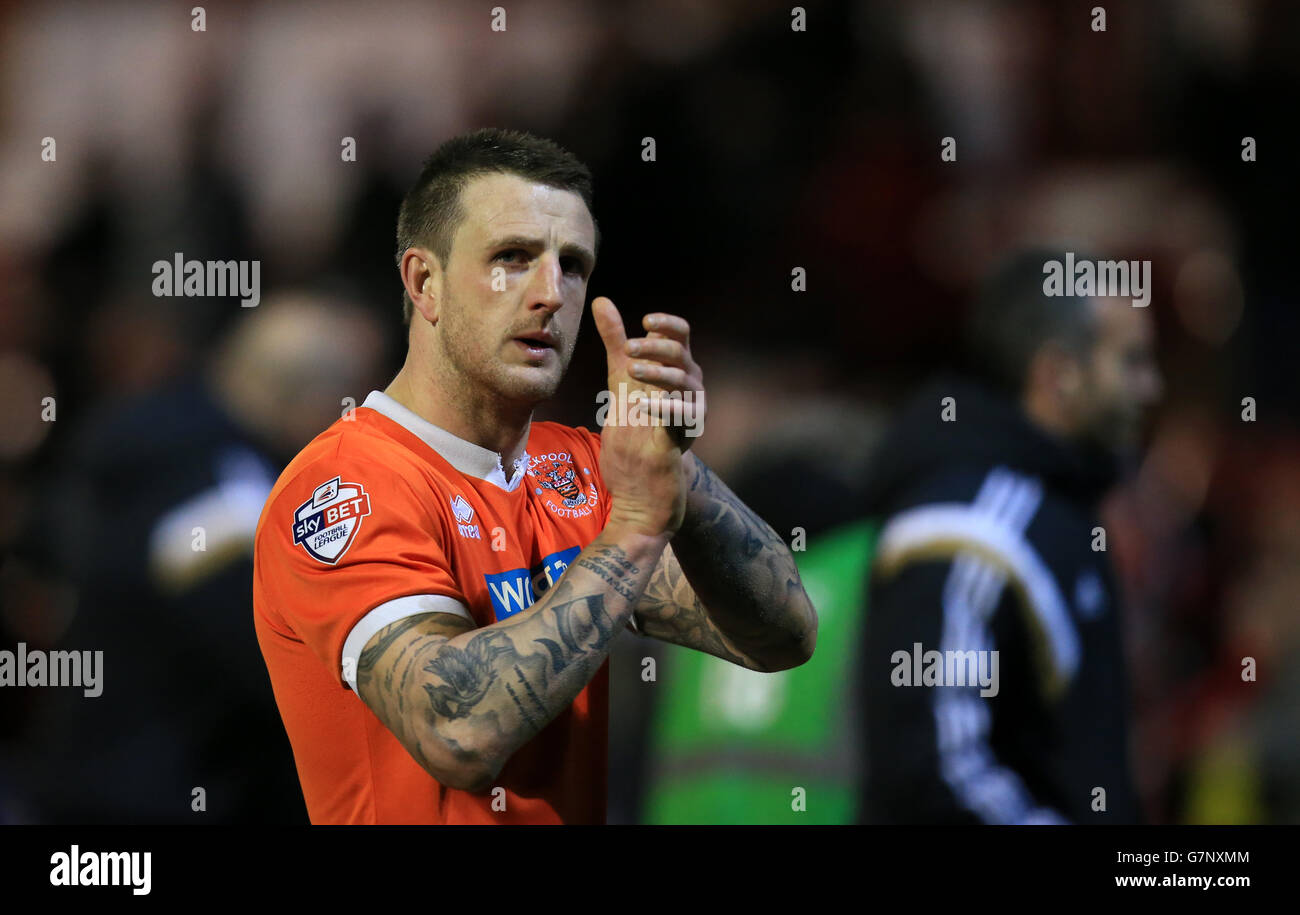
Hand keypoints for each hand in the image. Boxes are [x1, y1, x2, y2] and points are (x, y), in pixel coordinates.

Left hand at [617, 309, 706, 451]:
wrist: (640, 449)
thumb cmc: (636, 403)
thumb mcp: (620, 366)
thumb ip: (614, 336)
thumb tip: (600, 301)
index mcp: (677, 359)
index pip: (680, 332)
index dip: (667, 323)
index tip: (644, 321)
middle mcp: (689, 375)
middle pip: (679, 352)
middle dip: (654, 348)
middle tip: (628, 348)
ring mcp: (693, 400)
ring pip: (681, 379)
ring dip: (655, 372)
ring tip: (630, 370)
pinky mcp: (691, 425)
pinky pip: (682, 412)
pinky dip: (663, 406)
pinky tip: (641, 403)